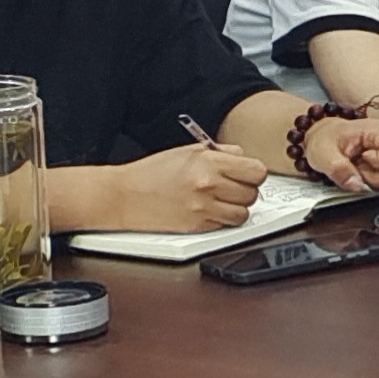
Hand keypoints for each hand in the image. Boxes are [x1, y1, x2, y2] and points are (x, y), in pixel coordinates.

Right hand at [117, 141, 266, 228]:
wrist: (122, 196)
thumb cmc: (150, 172)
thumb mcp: (187, 152)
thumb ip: (221, 153)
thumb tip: (244, 156)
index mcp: (208, 161)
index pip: (257, 170)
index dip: (253, 173)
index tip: (247, 174)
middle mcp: (208, 184)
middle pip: (253, 193)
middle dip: (245, 190)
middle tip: (230, 188)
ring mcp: (203, 207)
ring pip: (244, 213)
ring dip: (236, 208)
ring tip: (219, 201)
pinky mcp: (197, 226)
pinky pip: (226, 225)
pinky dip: (222, 220)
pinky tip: (208, 211)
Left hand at [303, 116, 378, 190]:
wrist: (330, 141)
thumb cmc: (328, 141)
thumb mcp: (323, 153)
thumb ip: (338, 168)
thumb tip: (357, 185)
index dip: (378, 162)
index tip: (360, 159)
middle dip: (377, 178)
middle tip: (358, 168)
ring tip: (364, 173)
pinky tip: (372, 179)